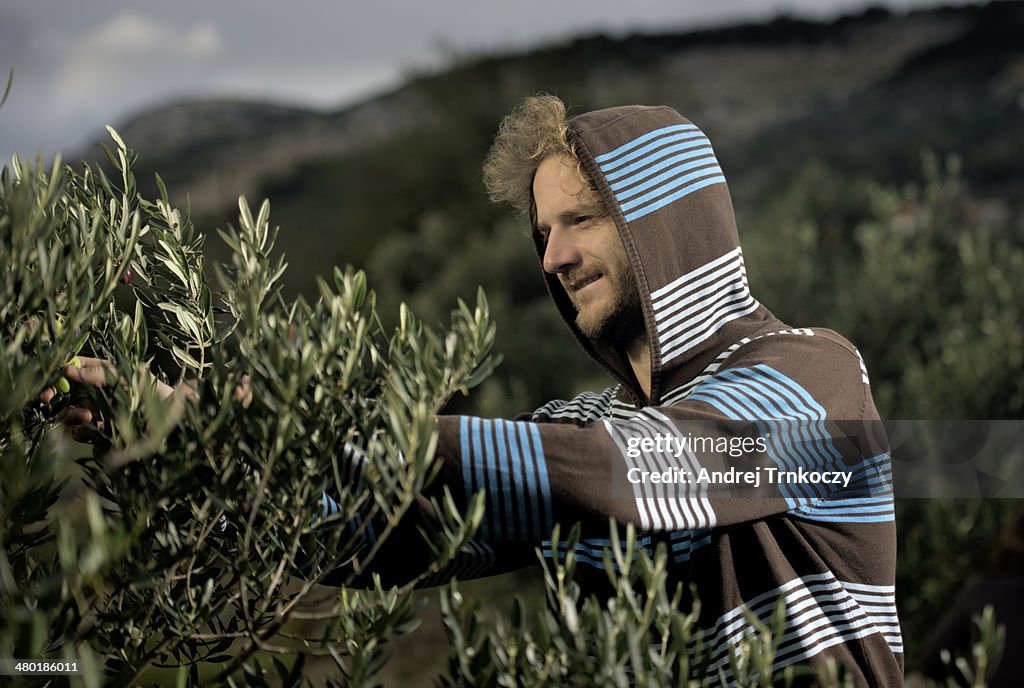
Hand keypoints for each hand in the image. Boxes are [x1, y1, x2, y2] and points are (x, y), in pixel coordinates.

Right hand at [39, 356, 181, 442]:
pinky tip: (90, 427)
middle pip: (62, 391)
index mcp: (100, 372)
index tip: (48, 378)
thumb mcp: (128, 376)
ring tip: (86, 415)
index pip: (71, 368)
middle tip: (48, 398)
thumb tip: (68, 371)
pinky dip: (79, 430)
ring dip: (70, 413)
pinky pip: (78, 431)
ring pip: (67, 411)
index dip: (56, 372)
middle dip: (52, 394)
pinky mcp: (99, 430)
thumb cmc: (155, 390)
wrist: (173, 418)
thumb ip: (99, 373)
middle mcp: (94, 391)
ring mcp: (95, 411)